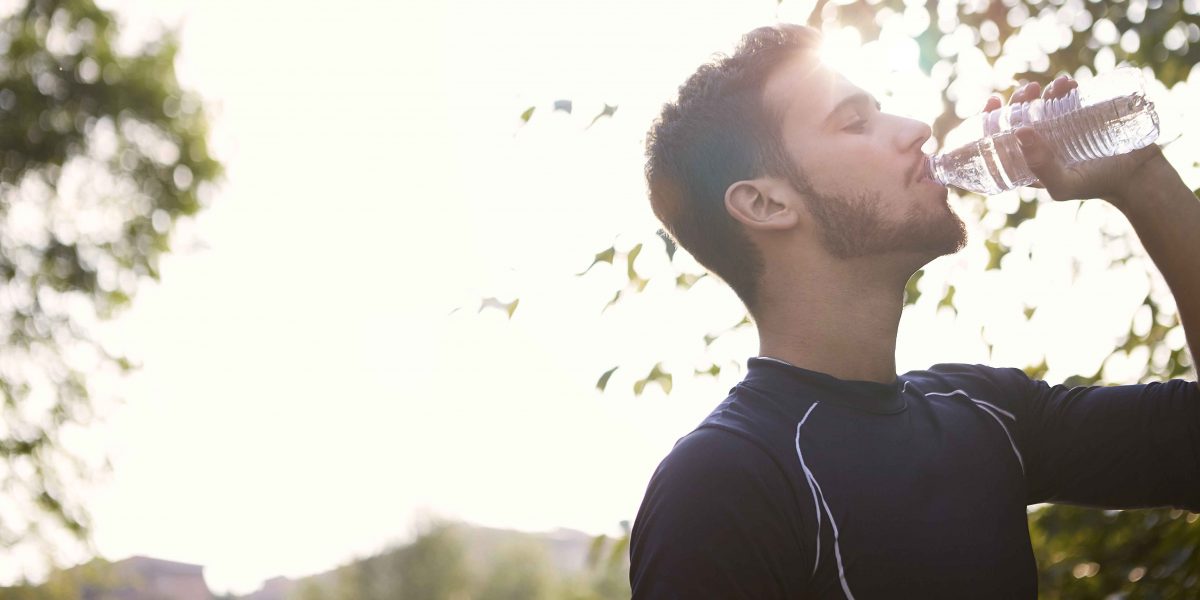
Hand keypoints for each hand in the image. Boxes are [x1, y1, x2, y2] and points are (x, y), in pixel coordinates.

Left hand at [982, 75, 1164, 206]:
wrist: (1137, 177)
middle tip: (1028, 90)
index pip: (1000, 137)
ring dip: (1043, 90)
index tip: (993, 101)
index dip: (991, 118)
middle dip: (1019, 99)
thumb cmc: (1095, 186)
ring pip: (1044, 103)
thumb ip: (1040, 166)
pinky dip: (1065, 87)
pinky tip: (1067, 83)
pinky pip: (1069, 97)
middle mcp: (1042, 143)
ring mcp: (1063, 128)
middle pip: (1021, 116)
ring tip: (1054, 85)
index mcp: (1028, 160)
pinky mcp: (1084, 116)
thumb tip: (1019, 131)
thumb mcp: (1062, 185)